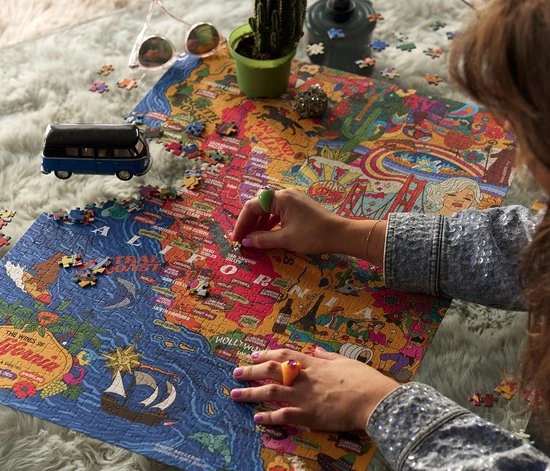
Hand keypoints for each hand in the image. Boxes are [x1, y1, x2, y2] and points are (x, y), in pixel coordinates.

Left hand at [230, 347, 399, 430]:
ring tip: (235, 394)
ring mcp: (304, 396)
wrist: (372, 399)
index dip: (266, 354)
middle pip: (271, 371)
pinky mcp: (308, 415)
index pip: (283, 355)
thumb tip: (316, 349)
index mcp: (313, 363)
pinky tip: (257, 418)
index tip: (253, 355)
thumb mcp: (344, 360)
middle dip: (251, 371)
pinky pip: (283, 415)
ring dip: (251, 393)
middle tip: (236, 373)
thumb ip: (327, 356)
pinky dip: (268, 417)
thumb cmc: (362, 378)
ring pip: (271, 392)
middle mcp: (303, 378)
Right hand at [232, 188, 344, 253]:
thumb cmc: (313, 235)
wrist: (341, 234)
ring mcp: (293, 199)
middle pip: (259, 206)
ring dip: (258, 224)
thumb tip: (245, 242)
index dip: (241, 223)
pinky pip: (278, 212)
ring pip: (268, 209)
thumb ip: (263, 240)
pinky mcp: (298, 206)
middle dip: (249, 223)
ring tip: (252, 239)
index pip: (252, 207)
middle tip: (242, 240)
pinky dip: (269, 223)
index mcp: (280, 198)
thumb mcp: (285, 239)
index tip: (236, 239)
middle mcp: (285, 194)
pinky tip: (267, 234)